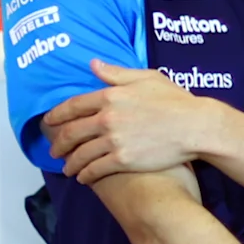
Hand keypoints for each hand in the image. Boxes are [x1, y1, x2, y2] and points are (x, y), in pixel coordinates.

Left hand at [40, 61, 218, 184]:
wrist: (194, 126)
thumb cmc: (175, 100)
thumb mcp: (146, 78)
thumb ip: (116, 73)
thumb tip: (93, 64)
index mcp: (110, 96)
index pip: (73, 106)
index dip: (57, 115)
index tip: (49, 122)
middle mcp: (107, 118)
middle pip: (72, 132)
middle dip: (59, 143)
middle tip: (54, 151)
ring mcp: (114, 140)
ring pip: (81, 154)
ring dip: (70, 163)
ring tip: (67, 168)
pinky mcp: (123, 160)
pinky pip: (95, 169)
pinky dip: (85, 175)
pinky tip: (83, 178)